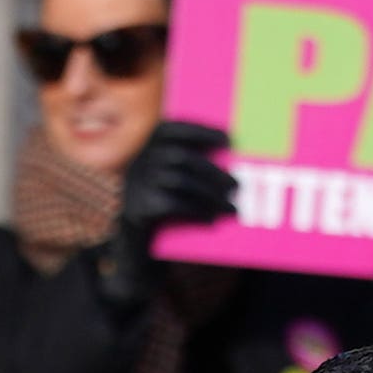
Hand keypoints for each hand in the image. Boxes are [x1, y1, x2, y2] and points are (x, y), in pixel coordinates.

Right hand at [101, 123, 239, 295]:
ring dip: (210, 194)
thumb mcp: (172, 181)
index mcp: (148, 147)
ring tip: (231, 207)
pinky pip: (171, 205)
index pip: (172, 128)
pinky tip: (211, 220)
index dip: (201, 130)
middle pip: (180, 157)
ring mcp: (135, 184)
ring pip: (179, 181)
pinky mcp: (136, 208)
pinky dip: (195, 211)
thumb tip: (231, 164)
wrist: (136, 245)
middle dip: (212, 170)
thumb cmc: (165, 206)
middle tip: (237, 185)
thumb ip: (191, 166)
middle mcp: (139, 161)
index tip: (228, 139)